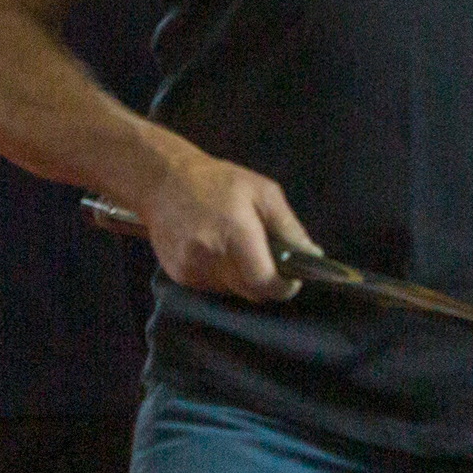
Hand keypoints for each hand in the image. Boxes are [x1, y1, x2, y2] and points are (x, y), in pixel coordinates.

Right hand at [137, 150, 312, 301]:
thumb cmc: (217, 181)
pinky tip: (217, 249)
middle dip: (265, 280)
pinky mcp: (179, 275)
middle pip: (251, 292)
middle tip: (268, 258)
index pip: (265, 282)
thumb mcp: (263, 192)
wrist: (161, 181)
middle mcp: (211, 257)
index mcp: (235, 234)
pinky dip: (223, 275)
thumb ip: (288, 227)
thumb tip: (310, 255)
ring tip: (238, 247)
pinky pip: (213, 286)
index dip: (283, 286)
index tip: (292, 278)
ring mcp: (192, 269)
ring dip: (243, 277)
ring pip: (233, 291)